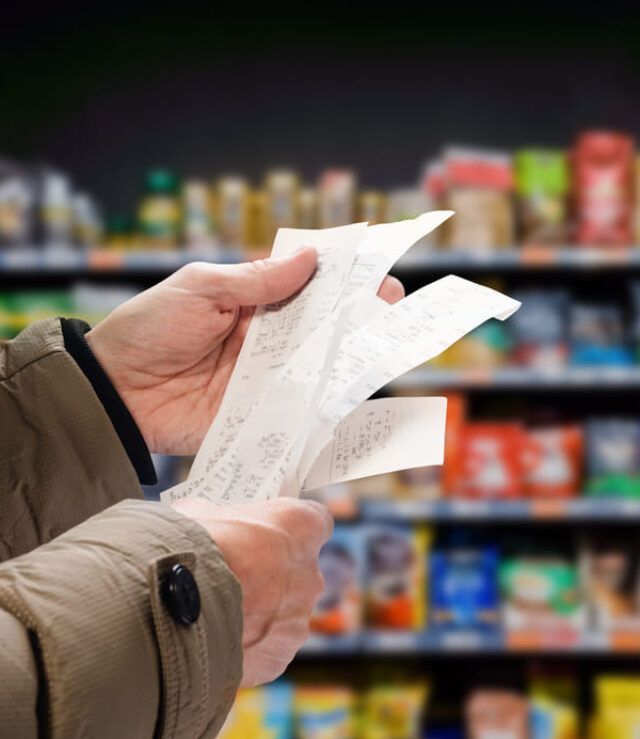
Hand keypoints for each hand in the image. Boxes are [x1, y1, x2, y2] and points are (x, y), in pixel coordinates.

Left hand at [86, 251, 403, 453]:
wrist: (114, 391)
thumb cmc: (148, 328)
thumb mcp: (200, 289)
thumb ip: (255, 280)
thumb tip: (310, 258)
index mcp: (251, 302)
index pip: (305, 287)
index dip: (341, 280)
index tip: (376, 273)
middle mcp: (264, 340)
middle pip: (320, 328)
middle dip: (357, 317)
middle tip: (391, 308)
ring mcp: (263, 379)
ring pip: (316, 368)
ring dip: (349, 359)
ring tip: (385, 348)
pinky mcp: (257, 415)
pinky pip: (297, 410)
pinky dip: (325, 406)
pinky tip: (354, 397)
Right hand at [172, 496, 331, 686]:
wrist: (169, 608)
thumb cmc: (189, 549)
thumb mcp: (201, 513)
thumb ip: (222, 519)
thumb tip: (211, 524)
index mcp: (300, 528)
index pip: (315, 521)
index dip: (291, 528)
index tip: (272, 532)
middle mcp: (310, 574)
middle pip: (299, 573)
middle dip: (270, 575)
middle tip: (234, 577)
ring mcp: (297, 621)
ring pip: (282, 615)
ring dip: (257, 614)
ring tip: (216, 614)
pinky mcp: (278, 658)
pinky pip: (265, 649)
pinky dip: (245, 647)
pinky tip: (214, 639)